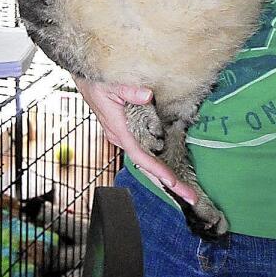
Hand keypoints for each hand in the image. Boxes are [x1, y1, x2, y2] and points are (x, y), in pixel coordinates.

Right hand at [73, 77, 197, 204]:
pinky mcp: (127, 132)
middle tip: (191, 197)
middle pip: (147, 166)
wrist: (84, 79)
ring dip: (165, 175)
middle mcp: (121, 138)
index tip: (173, 183)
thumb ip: (128, 90)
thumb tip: (147, 95)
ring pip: (147, 161)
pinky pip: (145, 151)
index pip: (140, 155)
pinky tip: (172, 169)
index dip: (157, 170)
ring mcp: (124, 137)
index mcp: (118, 129)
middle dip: (169, 183)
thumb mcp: (110, 84)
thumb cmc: (95, 81)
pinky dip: (158, 163)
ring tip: (187, 190)